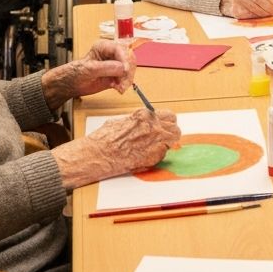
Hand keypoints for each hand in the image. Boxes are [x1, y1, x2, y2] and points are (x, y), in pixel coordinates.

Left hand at [41, 41, 133, 109]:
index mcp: (104, 46)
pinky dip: (124, 84)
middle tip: (124, 81)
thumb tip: (122, 68)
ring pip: (130, 69)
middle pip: (128, 58)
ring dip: (127, 79)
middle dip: (128, 71)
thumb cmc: (75, 73)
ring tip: (120, 87)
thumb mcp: (90, 69)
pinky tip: (118, 88)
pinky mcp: (116, 74)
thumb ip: (107, 67)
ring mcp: (115, 64)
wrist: (70, 86)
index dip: (125, 59)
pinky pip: (126, 78)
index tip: (125, 70)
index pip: (120, 49)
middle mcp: (112, 54)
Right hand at [51, 108, 180, 189]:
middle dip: (170, 132)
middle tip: (163, 138)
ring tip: (156, 147)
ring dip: (167, 143)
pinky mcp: (153, 156)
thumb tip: (145, 123)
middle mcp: (153, 126)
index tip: (164, 126)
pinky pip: (163, 154)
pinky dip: (158, 155)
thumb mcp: (122, 121)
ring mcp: (155, 141)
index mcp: (145, 115)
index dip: (166, 122)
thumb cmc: (104, 139)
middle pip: (175, 128)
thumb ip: (138, 121)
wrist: (97, 155)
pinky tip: (146, 155)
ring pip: (173, 140)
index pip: (168, 115)